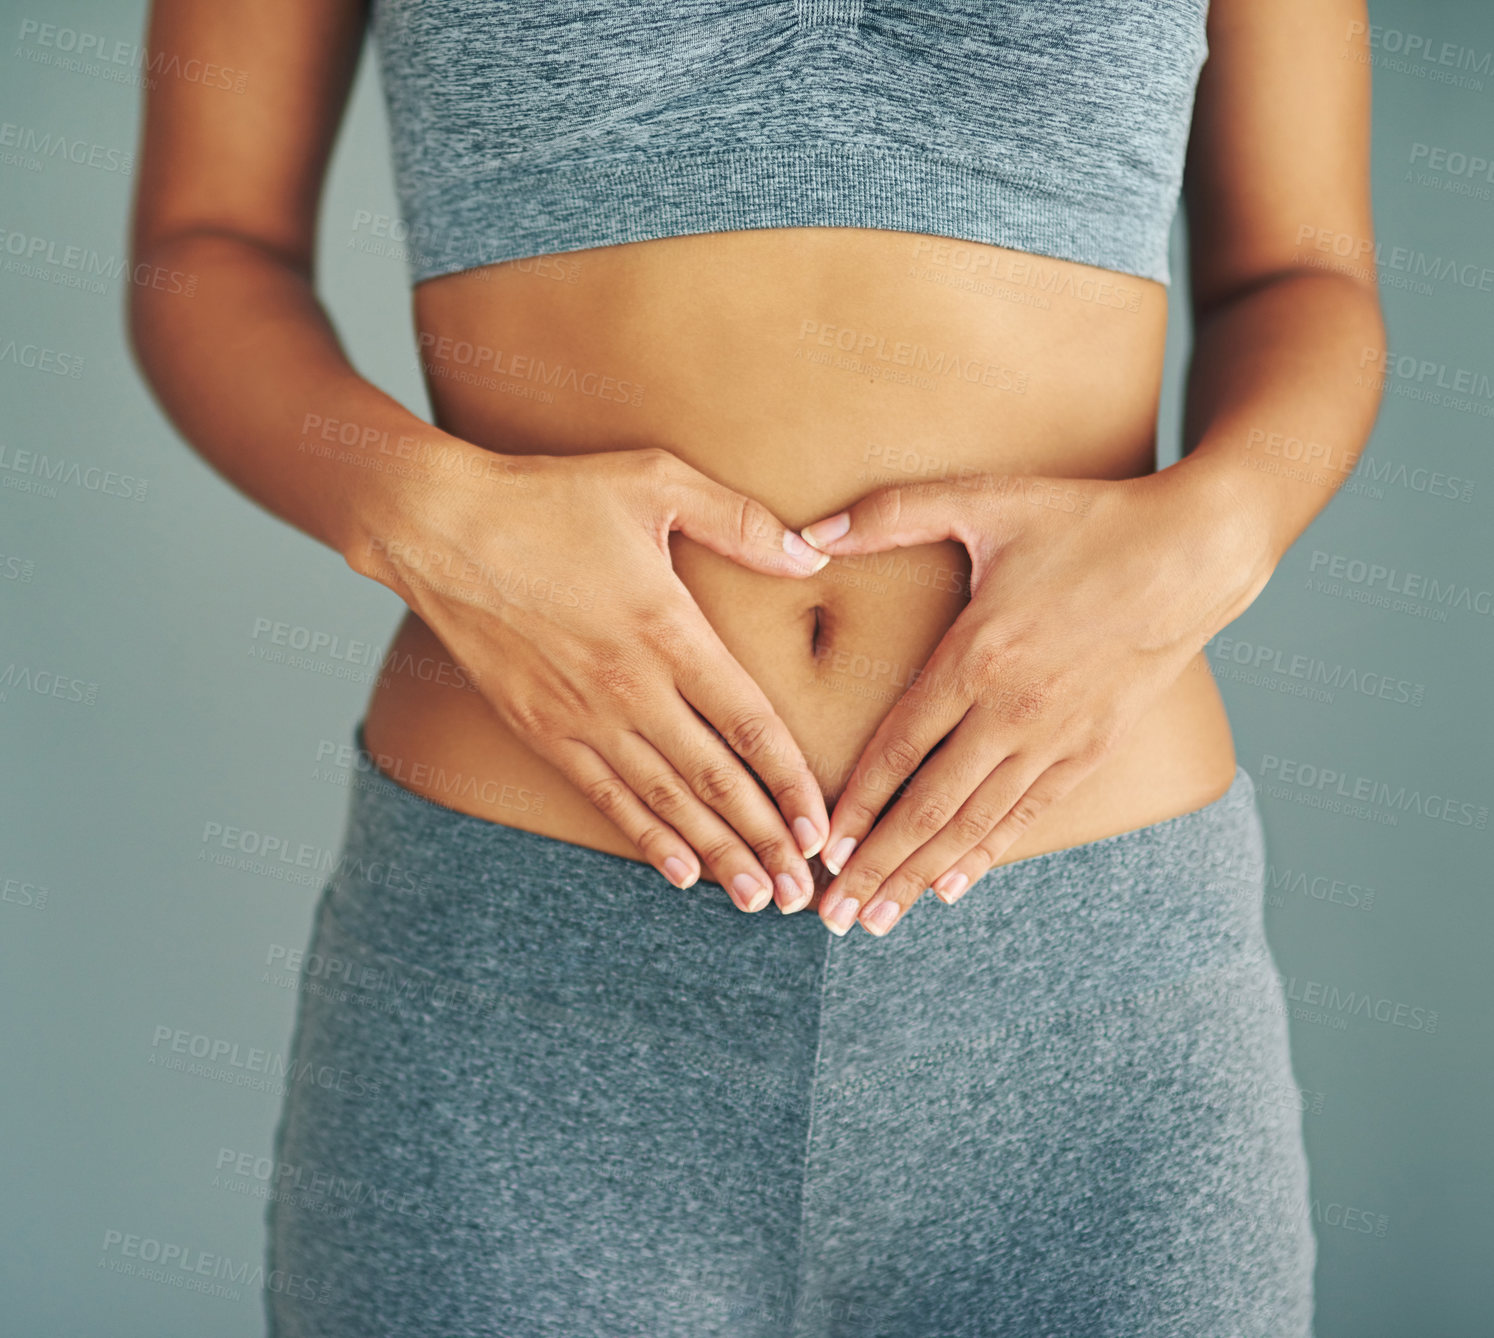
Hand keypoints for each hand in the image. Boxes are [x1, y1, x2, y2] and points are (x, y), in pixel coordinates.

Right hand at [349, 443, 832, 912]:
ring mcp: (583, 716)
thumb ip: (741, 522)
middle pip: (716, 780)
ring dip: (717, 854)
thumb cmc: (552, 497)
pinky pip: (606, 797)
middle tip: (803, 891)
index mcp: (669, 629)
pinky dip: (647, 839)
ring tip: (758, 898)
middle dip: (765, 841)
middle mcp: (631, 687)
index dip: (792, 783)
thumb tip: (814, 555)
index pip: (750, 724)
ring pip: (666, 802)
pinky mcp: (541, 730)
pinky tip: (681, 873)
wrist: (439, 528)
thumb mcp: (655, 481)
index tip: (821, 828)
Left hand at [799, 467, 1271, 935]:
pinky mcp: (1094, 749)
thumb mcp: (986, 501)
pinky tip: (953, 885)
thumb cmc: (1087, 521)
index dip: (857, 804)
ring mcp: (1057, 737)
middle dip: (877, 866)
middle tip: (833, 916)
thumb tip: (809, 532)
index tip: (823, 849)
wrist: (1196, 553)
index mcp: (977, 655)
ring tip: (877, 920)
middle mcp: (1012, 710)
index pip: (899, 749)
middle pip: (929, 805)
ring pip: (976, 823)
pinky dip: (987, 854)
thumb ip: (889, 513)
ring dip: (922, 875)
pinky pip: (1029, 814)